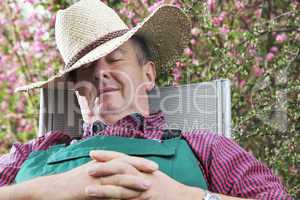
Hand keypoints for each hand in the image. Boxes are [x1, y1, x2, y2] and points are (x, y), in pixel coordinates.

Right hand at [29, 152, 157, 199]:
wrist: (52, 189)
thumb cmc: (70, 186)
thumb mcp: (90, 180)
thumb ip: (104, 180)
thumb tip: (116, 186)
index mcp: (101, 163)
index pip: (123, 159)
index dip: (137, 161)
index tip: (150, 164)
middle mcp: (100, 166)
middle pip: (124, 162)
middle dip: (141, 164)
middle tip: (156, 167)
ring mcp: (95, 174)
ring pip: (119, 173)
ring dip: (134, 177)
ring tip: (149, 182)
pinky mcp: (90, 185)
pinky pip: (108, 186)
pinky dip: (120, 189)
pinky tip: (129, 193)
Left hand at [88, 150, 191, 199]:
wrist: (182, 197)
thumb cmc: (166, 188)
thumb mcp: (150, 175)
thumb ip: (136, 171)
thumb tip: (120, 173)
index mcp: (142, 168)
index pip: (122, 158)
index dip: (107, 155)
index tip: (93, 153)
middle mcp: (142, 175)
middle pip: (120, 168)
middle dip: (103, 167)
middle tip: (87, 168)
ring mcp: (144, 188)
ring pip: (121, 187)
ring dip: (104, 189)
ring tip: (88, 189)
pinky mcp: (145, 199)